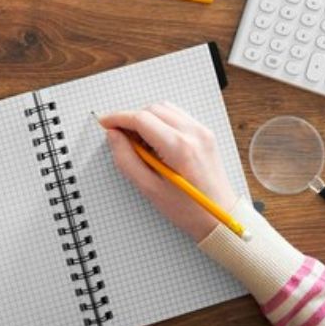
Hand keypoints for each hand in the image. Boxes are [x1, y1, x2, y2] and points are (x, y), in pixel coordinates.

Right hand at [98, 103, 238, 241]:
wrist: (219, 217)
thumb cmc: (188, 209)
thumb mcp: (149, 189)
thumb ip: (127, 159)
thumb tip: (114, 136)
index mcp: (179, 147)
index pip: (141, 119)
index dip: (118, 118)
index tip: (105, 123)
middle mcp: (192, 133)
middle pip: (152, 109)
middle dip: (132, 119)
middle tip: (121, 138)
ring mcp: (201, 131)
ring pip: (165, 109)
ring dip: (147, 119)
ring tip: (139, 143)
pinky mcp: (205, 133)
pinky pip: (177, 116)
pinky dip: (161, 121)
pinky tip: (156, 141)